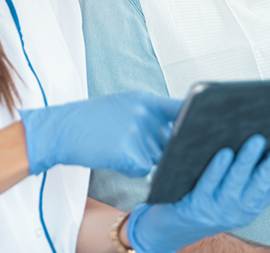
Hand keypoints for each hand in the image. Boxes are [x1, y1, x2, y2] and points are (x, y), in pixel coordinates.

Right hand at [19, 92, 181, 174]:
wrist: (64, 128)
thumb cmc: (94, 118)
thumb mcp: (125, 104)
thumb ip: (150, 114)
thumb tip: (176, 130)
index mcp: (147, 100)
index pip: (181, 109)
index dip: (195, 118)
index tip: (205, 126)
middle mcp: (146, 114)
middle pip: (171, 140)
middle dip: (163, 147)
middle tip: (140, 143)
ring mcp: (138, 133)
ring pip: (156, 157)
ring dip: (143, 159)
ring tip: (118, 146)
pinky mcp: (128, 153)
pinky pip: (141, 170)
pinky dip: (130, 169)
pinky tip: (113, 157)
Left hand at [127, 134, 269, 252]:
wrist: (170, 225)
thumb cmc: (206, 197)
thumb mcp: (235, 189)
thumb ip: (249, 171)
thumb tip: (264, 134)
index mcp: (253, 202)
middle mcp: (240, 208)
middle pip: (262, 183)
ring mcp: (218, 209)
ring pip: (237, 183)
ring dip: (248, 161)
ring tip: (257, 140)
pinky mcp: (195, 206)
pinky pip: (209, 185)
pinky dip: (217, 169)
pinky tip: (224, 153)